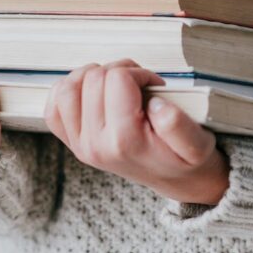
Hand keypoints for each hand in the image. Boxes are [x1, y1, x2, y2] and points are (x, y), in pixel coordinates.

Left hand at [44, 60, 229, 204]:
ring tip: (116, 85)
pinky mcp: (73, 143)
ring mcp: (81, 145)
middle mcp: (97, 145)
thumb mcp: (198, 144)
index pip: (118, 79)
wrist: (177, 181)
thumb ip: (179, 125)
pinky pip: (54, 106)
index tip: (155, 85)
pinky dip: (70, 91)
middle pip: (93, 78)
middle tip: (140, 85)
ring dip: (92, 76)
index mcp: (126, 141)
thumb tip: (154, 103)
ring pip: (67, 87)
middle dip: (118, 71)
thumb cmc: (187, 159)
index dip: (140, 73)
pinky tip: (93, 93)